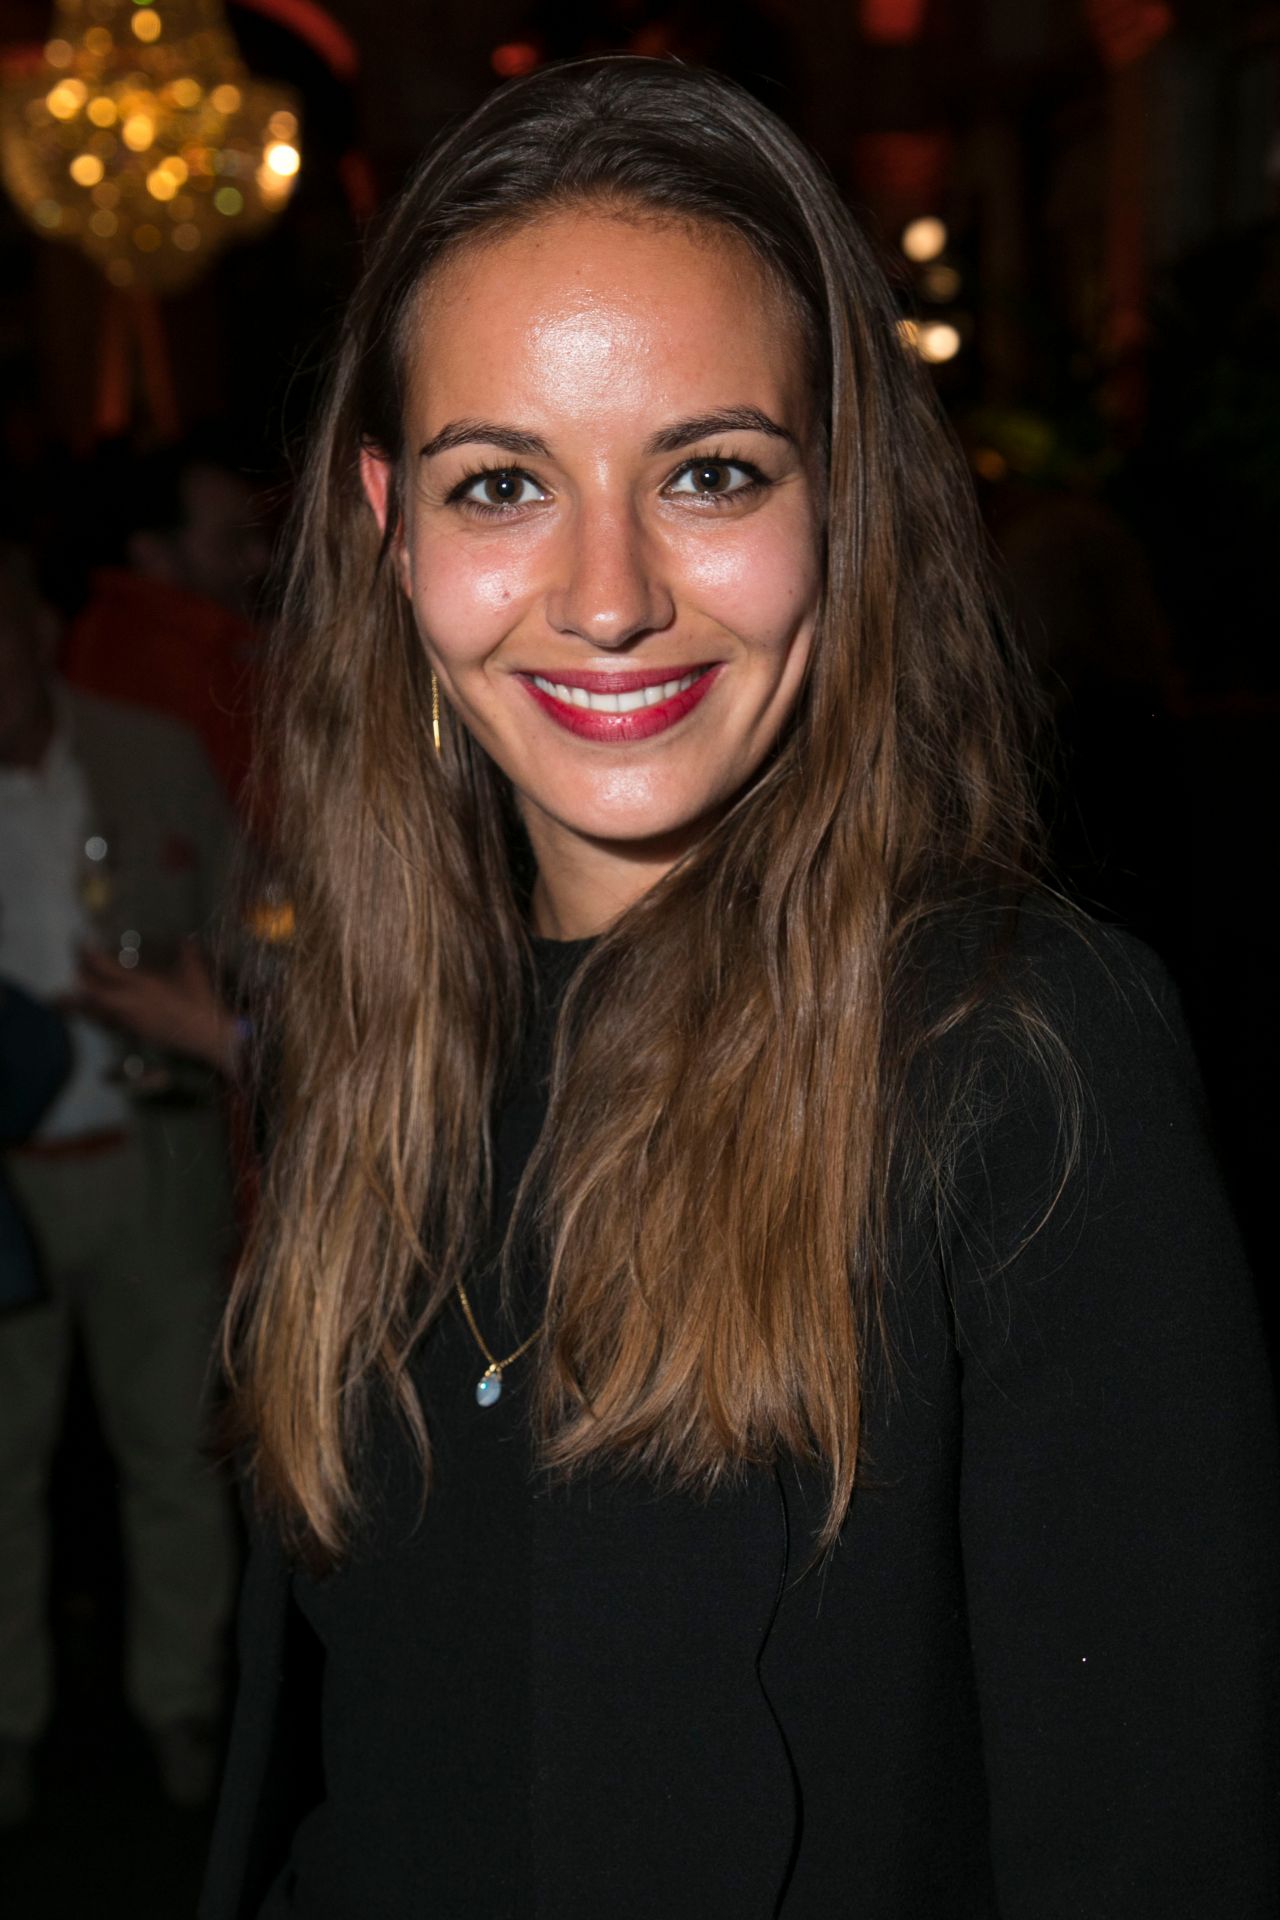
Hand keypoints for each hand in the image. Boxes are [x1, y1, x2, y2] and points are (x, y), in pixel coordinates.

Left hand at [75, 939, 242, 1076]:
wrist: (210, 1039)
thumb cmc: (204, 1004)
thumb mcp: (196, 972)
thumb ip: (187, 951)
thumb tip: (183, 938)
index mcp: (141, 985)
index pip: (102, 967)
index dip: (87, 953)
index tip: (82, 941)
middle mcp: (129, 1004)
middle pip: (88, 990)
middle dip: (81, 974)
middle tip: (80, 962)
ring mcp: (129, 1022)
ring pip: (93, 1010)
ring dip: (82, 998)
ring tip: (74, 988)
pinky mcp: (134, 1034)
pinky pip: (105, 1022)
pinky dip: (96, 1013)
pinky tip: (97, 1008)